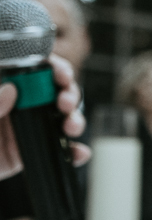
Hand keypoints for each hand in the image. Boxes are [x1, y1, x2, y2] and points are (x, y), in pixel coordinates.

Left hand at [0, 55, 88, 180]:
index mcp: (4, 90)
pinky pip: (61, 148)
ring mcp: (29, 126)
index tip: (60, 75)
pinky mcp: (35, 148)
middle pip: (56, 90)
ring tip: (70, 127)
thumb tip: (10, 89)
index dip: (53, 67)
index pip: (34, 68)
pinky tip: (77, 153)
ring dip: (75, 119)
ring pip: (63, 116)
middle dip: (69, 93)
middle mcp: (20, 104)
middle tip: (65, 104)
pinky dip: (74, 151)